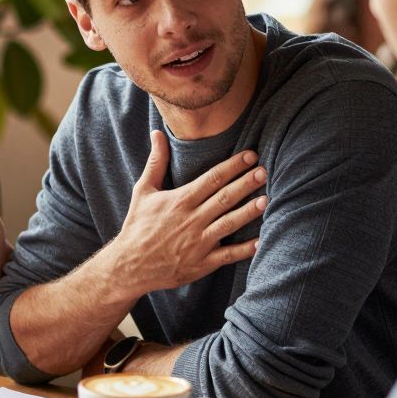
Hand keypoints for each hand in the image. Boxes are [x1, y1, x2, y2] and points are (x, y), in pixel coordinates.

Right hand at [107, 131, 266, 297]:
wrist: (130, 265)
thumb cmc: (138, 226)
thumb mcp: (143, 191)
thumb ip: (156, 162)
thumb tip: (157, 132)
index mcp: (180, 200)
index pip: (212, 178)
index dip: (233, 165)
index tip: (251, 155)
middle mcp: (192, 219)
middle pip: (224, 198)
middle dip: (246, 183)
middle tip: (265, 171)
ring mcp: (198, 243)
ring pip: (229, 224)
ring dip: (248, 212)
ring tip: (266, 200)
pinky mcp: (202, 263)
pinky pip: (228, 256)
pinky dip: (245, 249)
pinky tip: (261, 241)